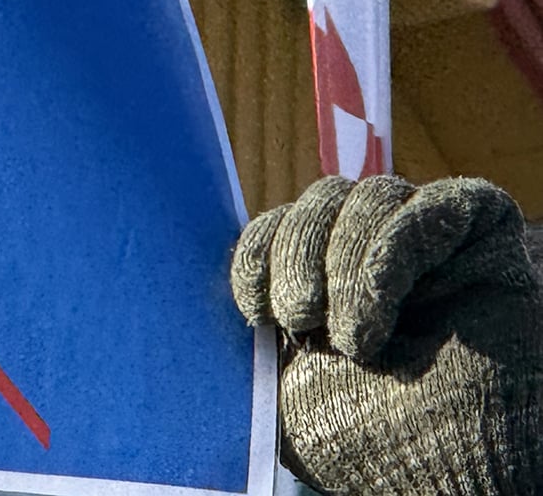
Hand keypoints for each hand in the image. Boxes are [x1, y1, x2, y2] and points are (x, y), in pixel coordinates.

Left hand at [232, 175, 542, 495]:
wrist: (436, 478)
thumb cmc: (358, 439)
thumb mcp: (274, 381)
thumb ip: (243, 329)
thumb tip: (175, 292)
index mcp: (322, 276)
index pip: (278, 223)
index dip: (259, 249)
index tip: (252, 308)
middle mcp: (374, 251)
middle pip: (323, 197)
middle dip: (297, 250)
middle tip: (297, 315)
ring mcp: (430, 242)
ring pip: (373, 193)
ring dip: (345, 262)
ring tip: (348, 338)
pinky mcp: (484, 238)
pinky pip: (440, 203)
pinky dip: (393, 250)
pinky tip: (374, 317)